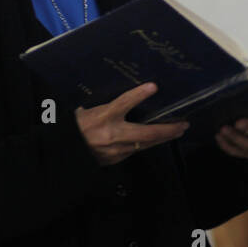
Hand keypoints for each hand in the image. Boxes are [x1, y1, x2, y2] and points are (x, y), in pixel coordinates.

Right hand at [74, 83, 188, 166]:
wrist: (63, 153)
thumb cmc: (76, 126)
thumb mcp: (87, 111)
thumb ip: (106, 105)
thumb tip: (125, 96)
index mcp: (102, 117)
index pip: (122, 104)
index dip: (138, 95)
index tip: (154, 86)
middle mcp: (112, 135)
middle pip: (146, 133)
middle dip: (167, 129)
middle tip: (183, 124)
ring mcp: (115, 150)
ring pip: (145, 144)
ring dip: (162, 138)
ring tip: (177, 131)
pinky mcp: (115, 160)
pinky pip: (135, 150)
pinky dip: (147, 144)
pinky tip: (157, 140)